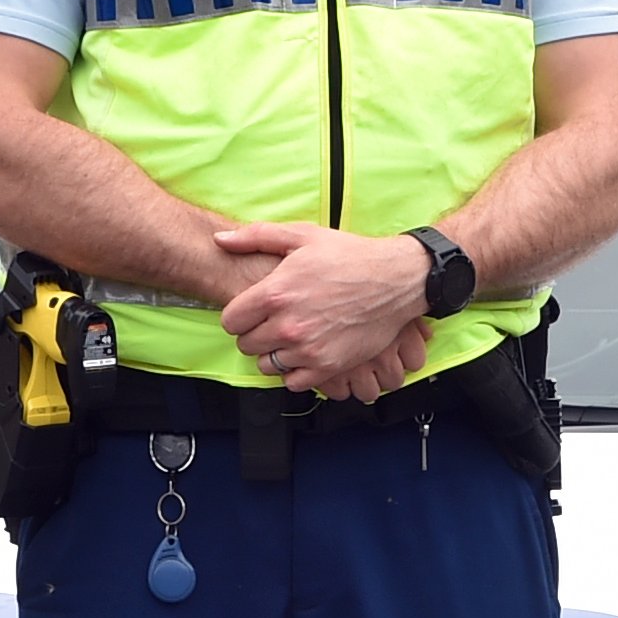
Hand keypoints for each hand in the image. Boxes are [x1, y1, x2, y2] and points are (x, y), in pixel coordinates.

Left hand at [214, 223, 430, 393]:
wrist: (396, 280)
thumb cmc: (350, 256)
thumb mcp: (303, 236)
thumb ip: (257, 237)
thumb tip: (220, 240)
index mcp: (275, 293)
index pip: (230, 321)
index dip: (239, 315)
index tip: (254, 311)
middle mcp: (288, 325)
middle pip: (246, 345)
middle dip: (256, 333)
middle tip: (275, 322)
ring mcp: (308, 349)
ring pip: (267, 364)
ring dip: (275, 353)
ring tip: (292, 337)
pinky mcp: (328, 367)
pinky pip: (292, 382)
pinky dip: (296, 371)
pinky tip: (307, 352)